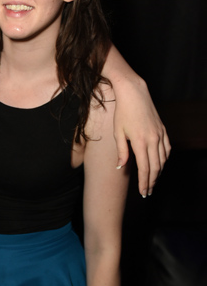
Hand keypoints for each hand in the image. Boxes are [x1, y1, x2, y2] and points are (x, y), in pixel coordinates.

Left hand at [113, 77, 170, 196]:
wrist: (134, 93)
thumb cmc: (122, 112)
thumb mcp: (117, 133)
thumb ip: (121, 152)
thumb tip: (121, 167)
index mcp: (140, 142)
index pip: (144, 168)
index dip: (144, 182)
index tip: (143, 192)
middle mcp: (153, 140)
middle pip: (155, 167)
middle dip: (152, 181)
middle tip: (148, 192)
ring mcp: (160, 134)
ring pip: (163, 159)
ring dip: (159, 172)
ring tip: (153, 181)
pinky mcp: (163, 130)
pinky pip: (167, 148)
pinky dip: (165, 159)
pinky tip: (160, 164)